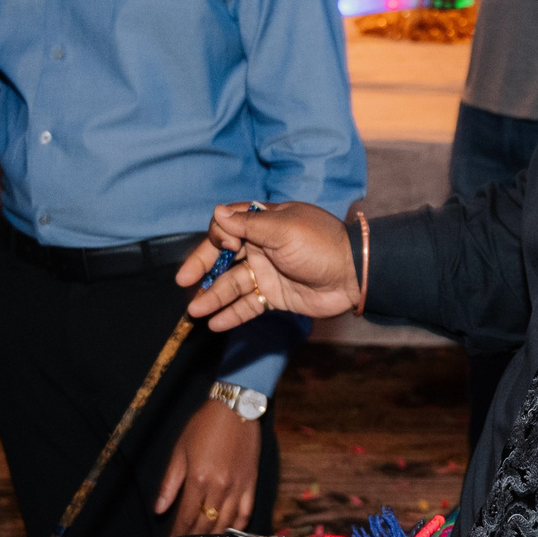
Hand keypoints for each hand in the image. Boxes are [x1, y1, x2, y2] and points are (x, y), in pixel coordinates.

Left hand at [157, 400, 263, 534]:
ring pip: (225, 522)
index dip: (178, 532)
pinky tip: (229, 533)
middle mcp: (219, 487)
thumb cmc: (204, 426)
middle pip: (205, 523)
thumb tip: (159, 509)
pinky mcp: (251, 484)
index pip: (186, 515)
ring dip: (213, 536)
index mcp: (198, 479)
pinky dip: (237, 526)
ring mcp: (238, 487)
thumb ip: (169, 483)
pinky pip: (246, 512)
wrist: (236, 409)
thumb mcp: (180, 450)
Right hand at [176, 203, 358, 329]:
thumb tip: (216, 213)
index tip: (226, 246)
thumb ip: (248, 225)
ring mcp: (268, 273)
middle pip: (223, 257)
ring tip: (194, 311)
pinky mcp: (276, 296)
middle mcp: (262, 247)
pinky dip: (232, 314)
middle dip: (202, 268)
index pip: (227, 226)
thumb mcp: (283, 230)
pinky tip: (215, 323)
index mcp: (263, 223)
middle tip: (184, 281)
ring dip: (213, 296)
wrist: (353, 275)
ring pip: (233, 284)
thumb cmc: (320, 244)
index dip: (219, 236)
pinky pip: (249, 305)